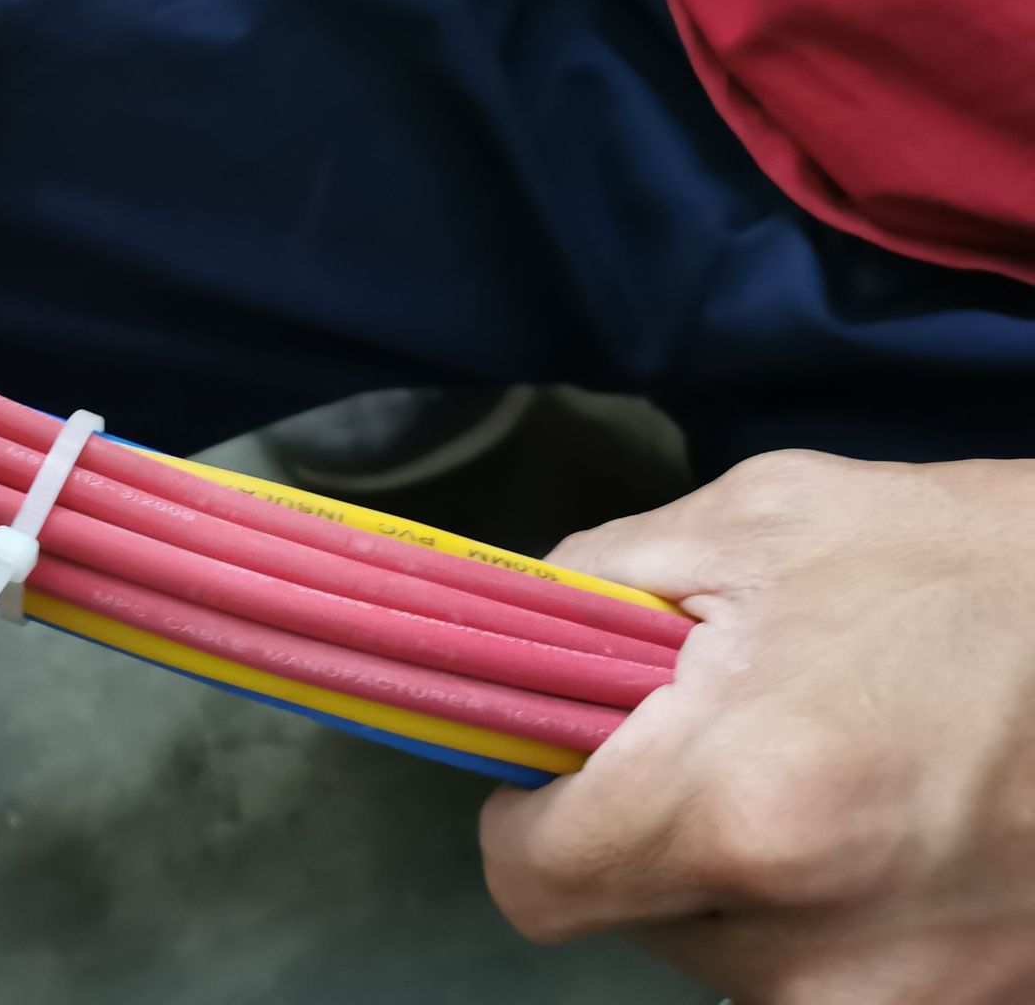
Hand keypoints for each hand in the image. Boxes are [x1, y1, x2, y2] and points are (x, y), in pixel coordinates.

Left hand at [481, 450, 1034, 1002]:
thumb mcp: (758, 519)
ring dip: (732, 877)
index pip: (536, 883)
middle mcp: (803, 948)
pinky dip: (820, 912)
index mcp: (737, 810)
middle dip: (636, 833)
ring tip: (815, 771)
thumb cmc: (959, 559)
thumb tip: (519, 634)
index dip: (525, 815)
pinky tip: (880, 827)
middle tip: (707, 742)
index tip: (553, 764)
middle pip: (626, 919)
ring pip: (722, 953)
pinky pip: (822, 976)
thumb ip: (600, 578)